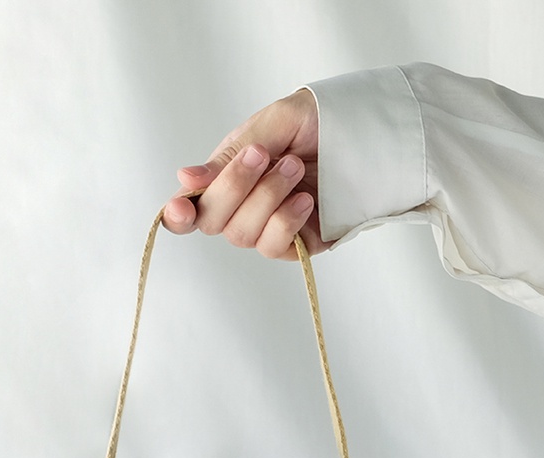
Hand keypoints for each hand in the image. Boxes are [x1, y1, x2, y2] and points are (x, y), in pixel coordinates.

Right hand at [162, 88, 326, 260]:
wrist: (364, 132)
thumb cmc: (316, 123)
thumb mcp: (268, 126)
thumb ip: (228, 157)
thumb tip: (186, 178)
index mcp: (227, 178)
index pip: (190, 208)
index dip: (179, 214)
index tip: (182, 207)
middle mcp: (242, 208)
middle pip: (212, 222)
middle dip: (234, 187)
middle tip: (264, 154)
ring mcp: (268, 229)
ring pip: (242, 235)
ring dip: (266, 198)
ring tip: (294, 167)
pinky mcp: (297, 245)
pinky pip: (274, 247)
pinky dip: (285, 222)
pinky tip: (304, 199)